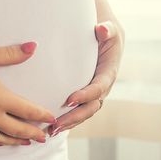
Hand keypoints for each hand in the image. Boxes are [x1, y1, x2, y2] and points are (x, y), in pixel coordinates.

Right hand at [0, 42, 56, 146]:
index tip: (52, 120)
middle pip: (17, 129)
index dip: (41, 116)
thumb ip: (10, 53)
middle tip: (44, 138)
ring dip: (15, 141)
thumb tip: (33, 46)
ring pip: (0, 139)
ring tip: (25, 143)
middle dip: (33, 134)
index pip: (27, 111)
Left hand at [45, 19, 124, 136]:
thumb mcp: (109, 28)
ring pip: (84, 113)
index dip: (86, 95)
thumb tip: (102, 29)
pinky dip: (67, 119)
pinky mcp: (86, 95)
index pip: (99, 87)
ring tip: (51, 130)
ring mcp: (95, 93)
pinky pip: (78, 110)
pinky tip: (51, 126)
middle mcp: (104, 86)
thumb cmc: (106, 31)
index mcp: (109, 72)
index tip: (70, 99)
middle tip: (56, 124)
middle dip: (75, 117)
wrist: (107, 35)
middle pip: (92, 107)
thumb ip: (107, 29)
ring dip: (69, 122)